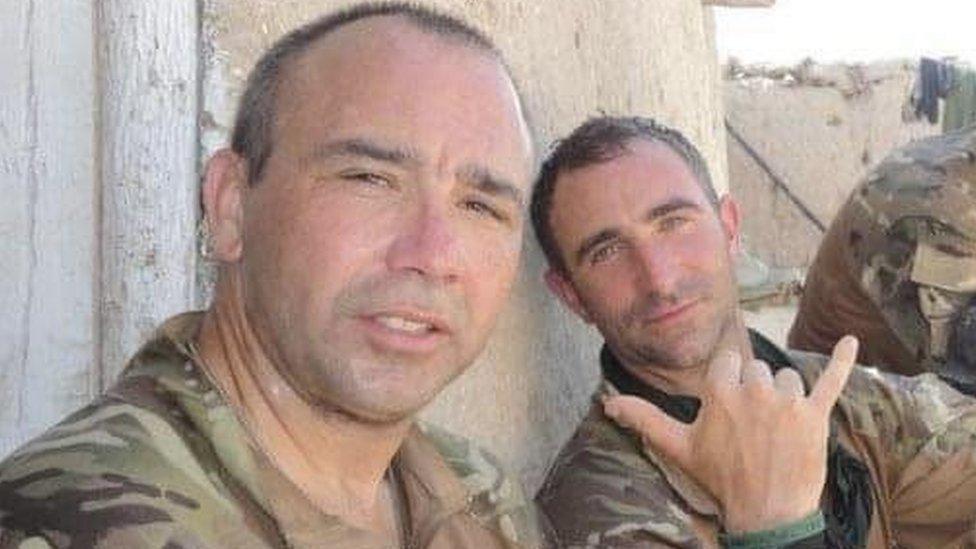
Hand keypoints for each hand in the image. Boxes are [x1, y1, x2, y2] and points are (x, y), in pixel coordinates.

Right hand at [603, 336, 857, 532]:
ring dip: (784, 397)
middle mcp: (755, 390)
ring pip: (787, 378)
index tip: (730, 407)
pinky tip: (852, 342)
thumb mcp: (678, 448)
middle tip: (753, 429)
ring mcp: (788, 402)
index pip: (727, 364)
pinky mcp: (816, 415)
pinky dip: (843, 360)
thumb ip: (644, 419)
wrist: (767, 514)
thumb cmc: (720, 479)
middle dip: (755, 393)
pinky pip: (832, 379)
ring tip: (778, 430)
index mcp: (720, 393)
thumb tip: (607, 401)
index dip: (728, 385)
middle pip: (757, 371)